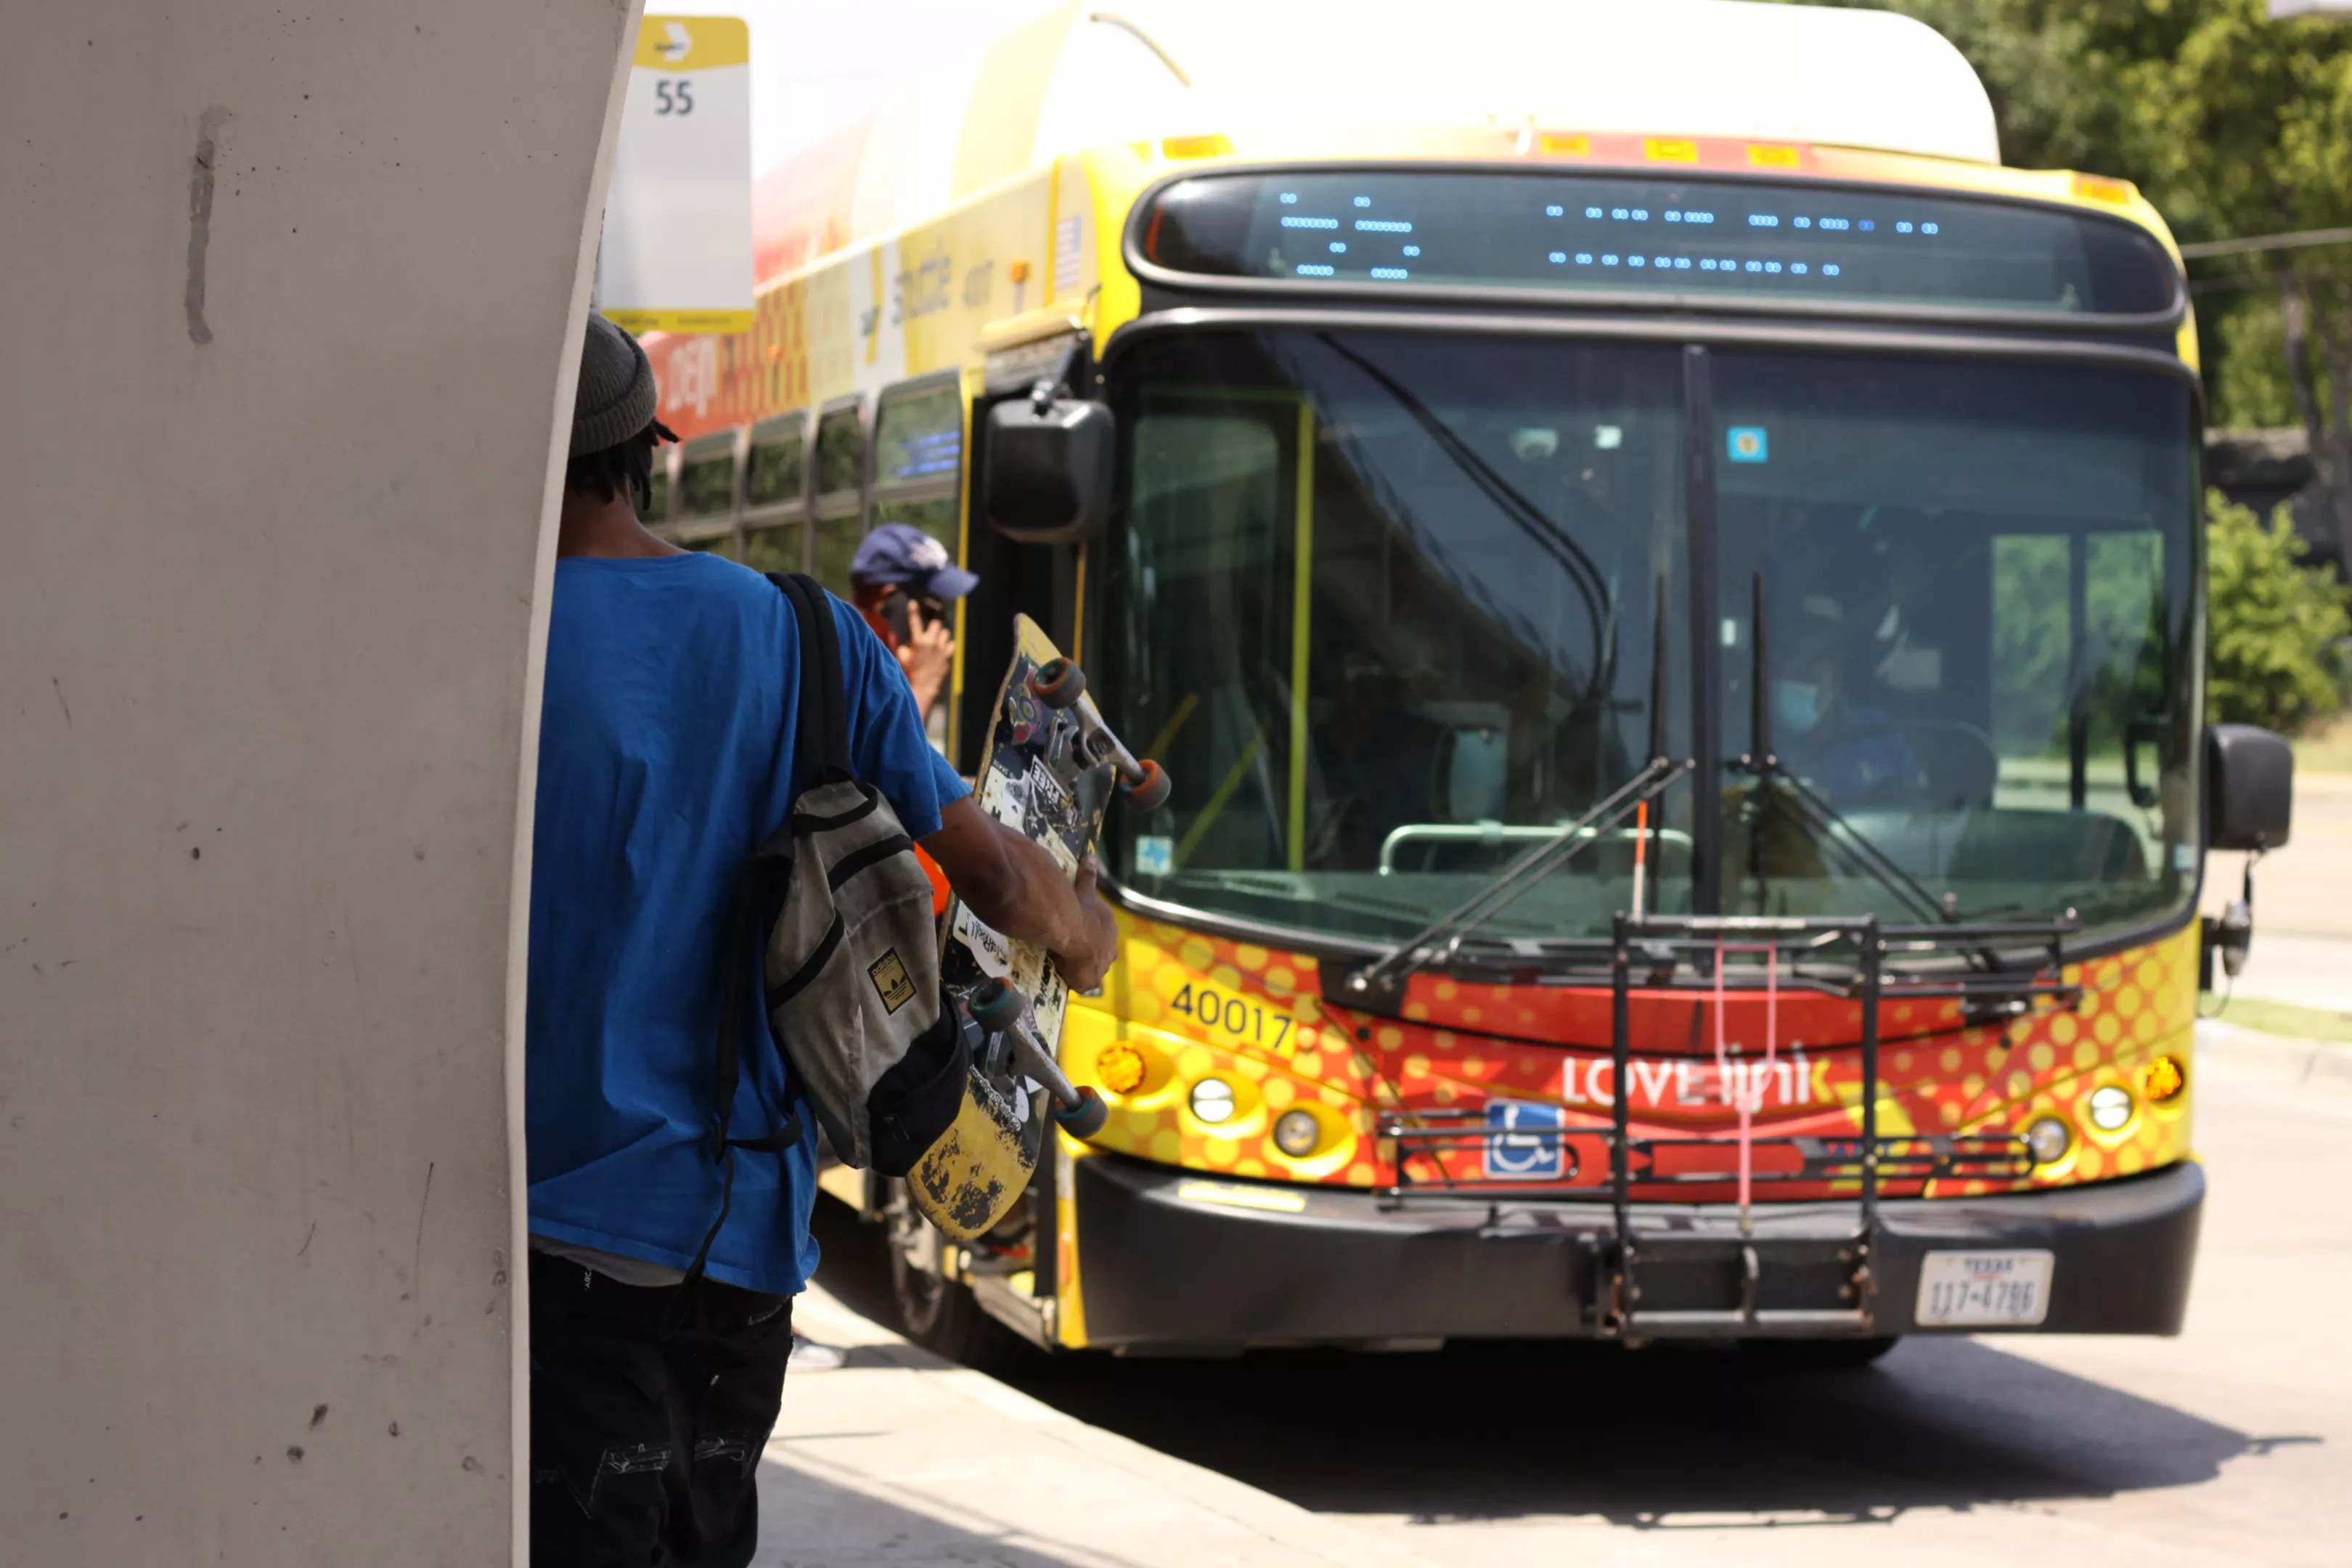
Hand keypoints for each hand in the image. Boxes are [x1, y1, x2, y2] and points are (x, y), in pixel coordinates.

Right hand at [895, 598, 954, 716]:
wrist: (923, 688)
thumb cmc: (909, 673)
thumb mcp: (900, 658)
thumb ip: (898, 645)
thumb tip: (892, 635)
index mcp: (918, 642)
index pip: (915, 621)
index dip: (913, 610)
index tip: (913, 602)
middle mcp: (931, 643)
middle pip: (936, 623)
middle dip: (932, 625)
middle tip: (929, 631)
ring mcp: (942, 649)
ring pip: (945, 632)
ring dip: (941, 635)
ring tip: (936, 641)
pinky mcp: (949, 656)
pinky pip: (952, 644)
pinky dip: (948, 645)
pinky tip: (942, 649)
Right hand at [1050, 855, 1119, 993]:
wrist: (1075, 932)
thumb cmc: (1080, 909)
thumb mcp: (1085, 888)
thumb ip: (1088, 876)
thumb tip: (1090, 856)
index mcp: (1109, 925)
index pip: (1104, 930)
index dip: (1093, 931)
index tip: (1083, 931)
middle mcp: (1111, 944)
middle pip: (1103, 949)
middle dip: (1093, 950)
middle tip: (1077, 950)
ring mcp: (1103, 962)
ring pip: (1096, 965)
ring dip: (1087, 965)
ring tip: (1071, 965)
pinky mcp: (1092, 978)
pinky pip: (1085, 981)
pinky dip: (1078, 980)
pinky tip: (1068, 979)